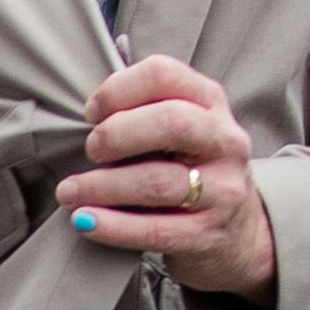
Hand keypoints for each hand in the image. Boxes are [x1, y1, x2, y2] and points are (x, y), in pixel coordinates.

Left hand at [59, 51, 276, 306]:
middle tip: (92, 150)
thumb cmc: (191, 169)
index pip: (164, 75)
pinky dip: (113, 226)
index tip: (91, 113)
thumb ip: (145, 110)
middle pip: (170, 123)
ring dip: (101, 186)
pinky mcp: (208, 235)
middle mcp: (224, 142)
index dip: (118, 89)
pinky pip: (155, 230)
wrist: (240, 232)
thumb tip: (91, 114)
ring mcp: (222, 191)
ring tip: (70, 192)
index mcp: (211, 103)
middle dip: (117, 134)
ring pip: (157, 182)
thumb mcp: (183, 127)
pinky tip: (86, 222)